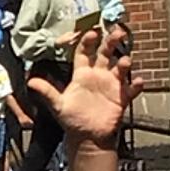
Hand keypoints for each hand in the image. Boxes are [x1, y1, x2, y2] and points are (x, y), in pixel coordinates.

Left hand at [29, 13, 134, 140]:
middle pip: (105, 54)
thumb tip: (31, 82)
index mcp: (82, 75)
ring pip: (120, 68)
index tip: (92, 32)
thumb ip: (47, 92)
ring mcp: (111, 85)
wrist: (87, 138)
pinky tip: (139, 82)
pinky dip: (136, 85)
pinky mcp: (121, 98)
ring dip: (124, 63)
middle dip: (111, 42)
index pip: (84, 52)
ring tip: (125, 61)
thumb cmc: (71, 120)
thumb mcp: (58, 106)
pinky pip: (132, 89)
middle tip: (117, 32)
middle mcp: (98, 76)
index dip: (88, 41)